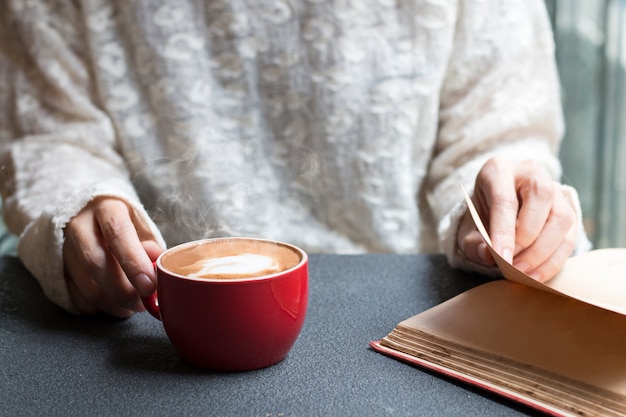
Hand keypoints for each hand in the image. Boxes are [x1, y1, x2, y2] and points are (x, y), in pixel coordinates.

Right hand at [63, 197, 163, 316]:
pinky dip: (98, 308)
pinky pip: (75, 297)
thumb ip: (151, 247)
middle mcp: (79, 225)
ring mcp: (62, 247)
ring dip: (113, 304)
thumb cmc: (122, 221)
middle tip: (142, 303)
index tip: (149, 285)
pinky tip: (114, 305)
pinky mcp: (56, 269)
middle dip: (123, 290)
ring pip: (85, 285)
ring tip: (132, 306)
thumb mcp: (140, 224)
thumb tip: (159, 271)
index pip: (117, 233)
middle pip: (96, 263)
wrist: (87, 212)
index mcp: (105, 207)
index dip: (134, 262)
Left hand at [457, 157, 577, 281]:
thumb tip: (487, 256)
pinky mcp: (568, 209)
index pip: (505, 199)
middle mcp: (530, 173)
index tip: (502, 258)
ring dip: (543, 251)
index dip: (504, 231)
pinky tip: (536, 274)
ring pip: (561, 217)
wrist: (497, 207)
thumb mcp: (468, 226)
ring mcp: (554, 189)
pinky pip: (570, 235)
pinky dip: (554, 259)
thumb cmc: (482, 214)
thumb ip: (473, 242)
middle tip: (512, 265)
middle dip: (527, 238)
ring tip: (523, 272)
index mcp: (499, 171)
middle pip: (540, 199)